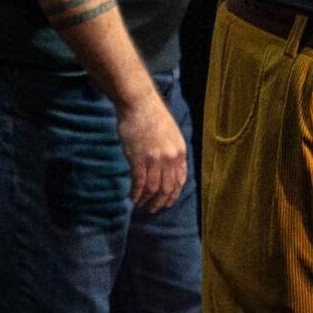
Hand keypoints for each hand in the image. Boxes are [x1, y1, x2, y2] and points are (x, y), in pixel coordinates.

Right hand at [117, 92, 188, 212]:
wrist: (139, 103)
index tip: (166, 203)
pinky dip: (136, 193)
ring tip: (140, 206)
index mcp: (180, 152)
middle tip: (152, 210)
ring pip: (153, 189)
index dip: (172, 195)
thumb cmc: (152, 115)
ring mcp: (155, 159)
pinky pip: (139, 183)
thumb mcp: (171, 134)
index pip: (179, 180)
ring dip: (147, 200)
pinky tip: (132, 198)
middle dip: (159, 202)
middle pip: (167, 188)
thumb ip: (171, 151)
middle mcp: (170, 158)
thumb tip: (167, 168)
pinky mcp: (138, 159)